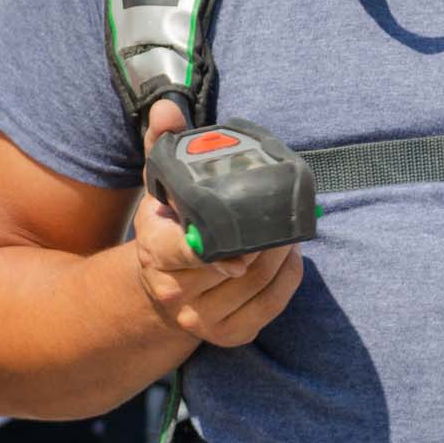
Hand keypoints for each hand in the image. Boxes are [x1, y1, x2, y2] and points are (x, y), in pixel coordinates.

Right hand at [130, 100, 303, 346]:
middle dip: (265, 237)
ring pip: (257, 282)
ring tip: (287, 229)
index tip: (246, 231)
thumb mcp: (159, 185)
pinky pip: (271, 304)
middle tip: (282, 212)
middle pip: (234, 265)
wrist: (158, 285)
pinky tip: (288, 255)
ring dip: (281, 253)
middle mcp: (174, 291)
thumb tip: (167, 107)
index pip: (184, 251)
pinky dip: (288, 277)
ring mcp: (201, 319)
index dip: (216, 245)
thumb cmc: (167, 226)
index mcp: (155, 251)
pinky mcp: (229, 334)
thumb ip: (162, 143)